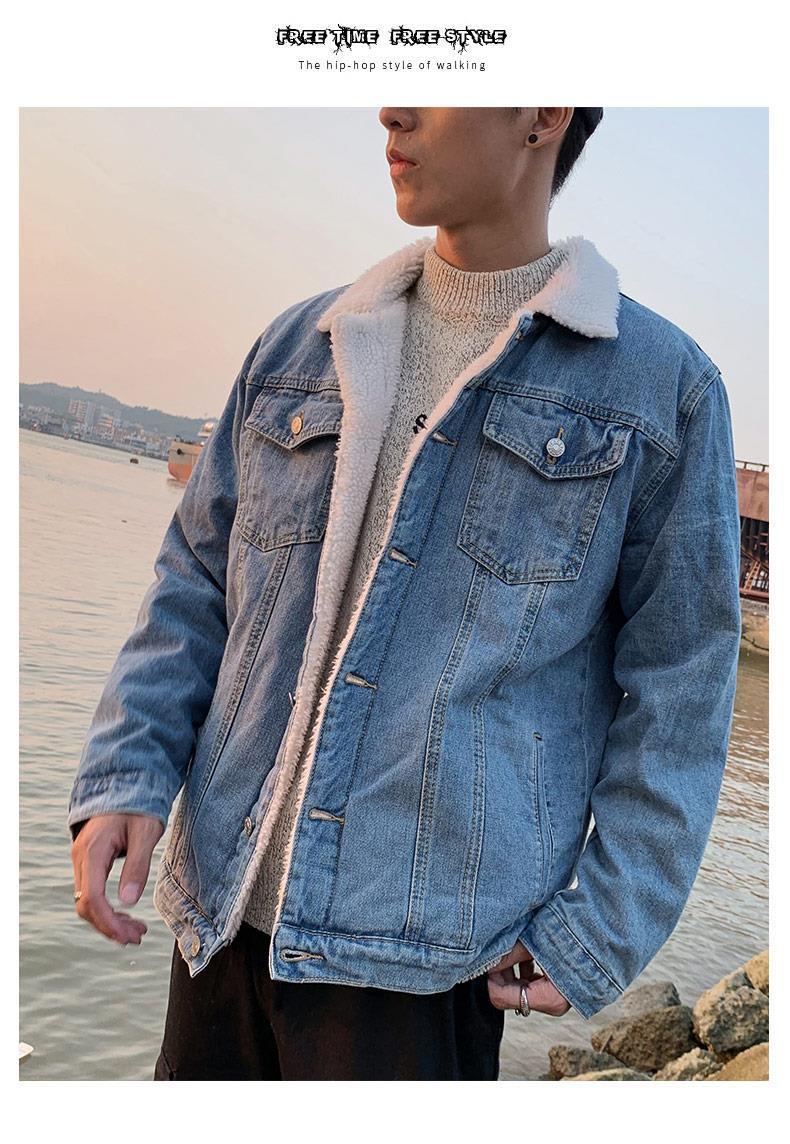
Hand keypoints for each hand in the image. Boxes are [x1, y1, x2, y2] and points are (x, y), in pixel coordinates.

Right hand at [71, 813, 163, 944]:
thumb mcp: (146, 832)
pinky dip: (106, 908)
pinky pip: (91, 892)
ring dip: (108, 920)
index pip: (92, 898)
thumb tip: (129, 901)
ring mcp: (82, 860)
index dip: (108, 922)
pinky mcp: (89, 861)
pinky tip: (125, 915)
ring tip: (135, 931)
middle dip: (109, 926)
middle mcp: (81, 857)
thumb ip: (138, 865)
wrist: (128, 785)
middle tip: (137, 937)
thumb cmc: (140, 805)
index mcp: (93, 850)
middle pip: (85, 905)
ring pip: (86, 901)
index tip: (128, 936)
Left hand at [487, 939, 570, 1016]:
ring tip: (518, 948)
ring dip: (514, 971)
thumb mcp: (536, 942)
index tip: (491, 957)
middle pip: (510, 995)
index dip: (492, 976)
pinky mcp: (560, 991)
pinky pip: (534, 987)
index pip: (501, 998)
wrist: (607, 934)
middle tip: (502, 949)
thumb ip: (509, 954)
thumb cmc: (574, 937)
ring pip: (521, 991)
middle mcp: (553, 1005)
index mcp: (548, 998)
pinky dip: (526, 972)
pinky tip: (530, 954)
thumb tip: (486, 960)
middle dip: (503, 973)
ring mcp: (557, 1000)